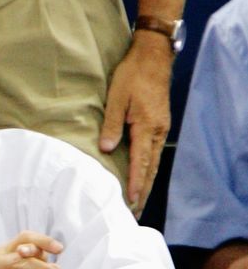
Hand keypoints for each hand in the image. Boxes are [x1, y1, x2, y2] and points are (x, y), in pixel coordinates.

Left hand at [99, 38, 171, 214]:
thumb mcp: (116, 98)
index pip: (141, 161)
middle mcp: (157, 130)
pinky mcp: (158, 124)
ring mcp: (160, 128)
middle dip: (143, 190)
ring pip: (153, 161)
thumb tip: (107, 150)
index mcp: (146, 126)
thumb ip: (111, 125)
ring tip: (138, 201)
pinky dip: (148, 168)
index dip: (136, 182)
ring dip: (147, 181)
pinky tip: (143, 176)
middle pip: (151, 167)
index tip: (132, 200)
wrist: (152, 57)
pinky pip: (153, 152)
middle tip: (134, 211)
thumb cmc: (131, 75)